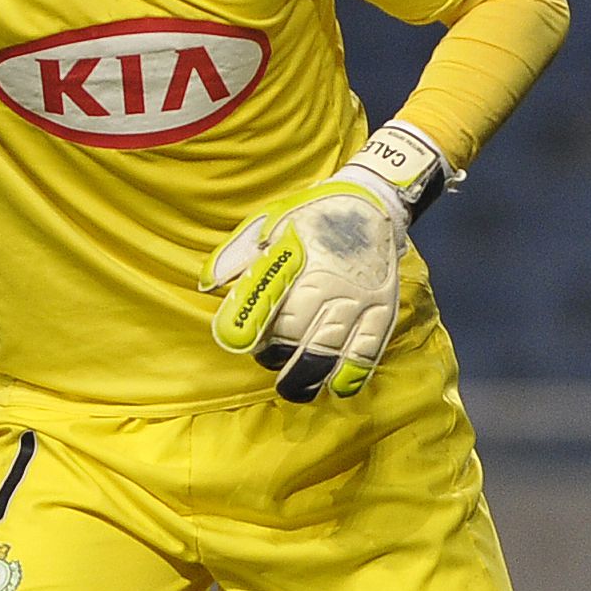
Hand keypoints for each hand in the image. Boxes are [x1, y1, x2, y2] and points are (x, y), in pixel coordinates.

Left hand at [201, 122, 455, 402]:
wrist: (372, 201)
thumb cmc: (311, 217)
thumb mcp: (271, 220)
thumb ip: (239, 252)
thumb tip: (208, 283)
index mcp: (296, 255)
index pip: (265, 295)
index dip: (247, 321)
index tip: (233, 339)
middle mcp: (328, 279)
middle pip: (293, 331)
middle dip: (274, 354)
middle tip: (266, 358)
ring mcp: (358, 297)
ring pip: (327, 348)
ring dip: (306, 374)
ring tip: (292, 389)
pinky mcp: (382, 309)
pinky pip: (367, 350)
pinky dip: (350, 374)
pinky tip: (335, 387)